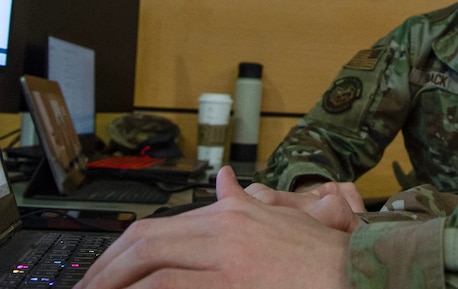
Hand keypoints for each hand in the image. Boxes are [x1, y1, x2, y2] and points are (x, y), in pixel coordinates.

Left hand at [76, 167, 349, 288]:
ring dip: (116, 284)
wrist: (357, 274)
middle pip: (144, 242)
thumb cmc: (323, 257)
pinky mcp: (233, 284)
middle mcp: (224, 230)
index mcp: (231, 214)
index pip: (157, 228)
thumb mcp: (284, 218)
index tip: (101, 274)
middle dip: (107, 270)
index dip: (120, 253)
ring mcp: (227, 258)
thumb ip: (246, 200)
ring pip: (151, 268)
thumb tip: (222, 180)